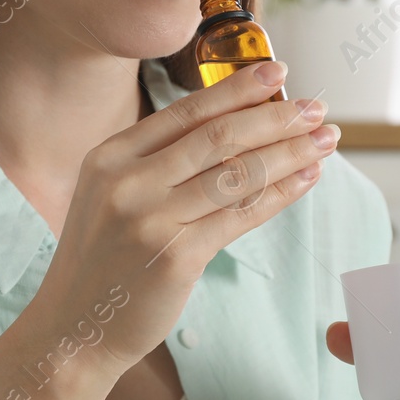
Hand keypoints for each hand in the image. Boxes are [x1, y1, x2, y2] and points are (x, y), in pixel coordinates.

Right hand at [26, 59, 339, 381]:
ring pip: (236, 174)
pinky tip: (306, 179)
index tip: (275, 73)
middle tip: (315, 106)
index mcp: (111, 156)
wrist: (75, 326)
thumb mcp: (111, 195)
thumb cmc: (102, 259)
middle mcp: (128, 182)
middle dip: (274, 116)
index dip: (236, 89)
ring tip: (324, 139)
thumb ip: (157, 162)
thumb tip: (234, 127)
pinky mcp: (177, 258)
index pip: (185, 112)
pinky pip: (240, 217)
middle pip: (217, 136)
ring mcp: (151, 220)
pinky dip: (280, 195)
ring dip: (289, 152)